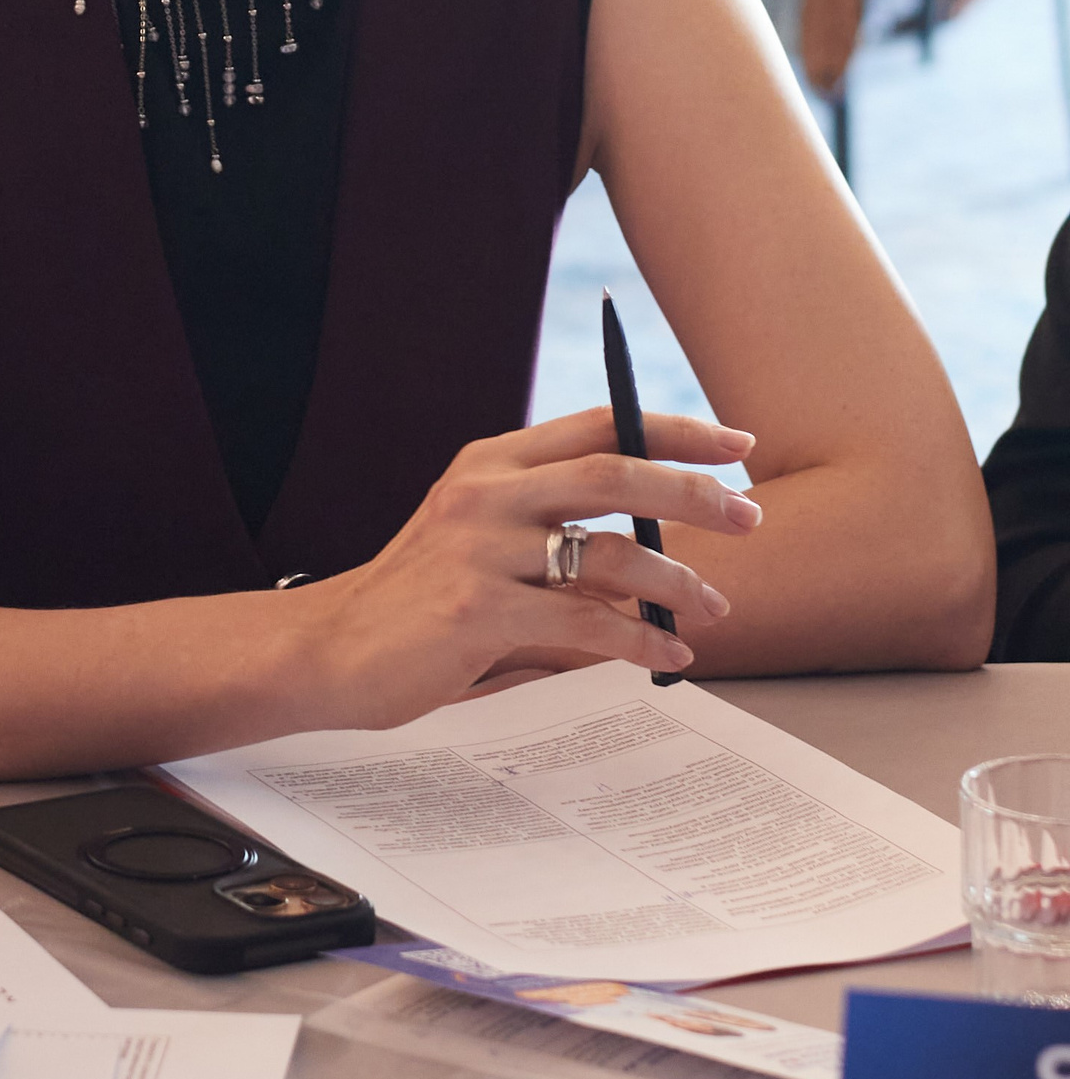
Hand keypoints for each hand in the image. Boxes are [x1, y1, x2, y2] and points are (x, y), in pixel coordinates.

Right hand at [311, 405, 759, 728]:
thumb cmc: (414, 600)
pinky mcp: (476, 611)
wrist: (330, 650)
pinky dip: (638, 641)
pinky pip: (584, 624)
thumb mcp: (479, 544)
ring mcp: (478, 550)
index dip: (673, 430)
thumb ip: (553, 538)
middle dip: (693, 491)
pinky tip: (665, 655)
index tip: (735, 442)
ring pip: (608, 551)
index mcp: (489, 463)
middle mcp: (484, 493)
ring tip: (711, 606)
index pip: (598, 424)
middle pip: (613, 470)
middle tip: (748, 515)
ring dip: (676, 580)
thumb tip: (652, 561)